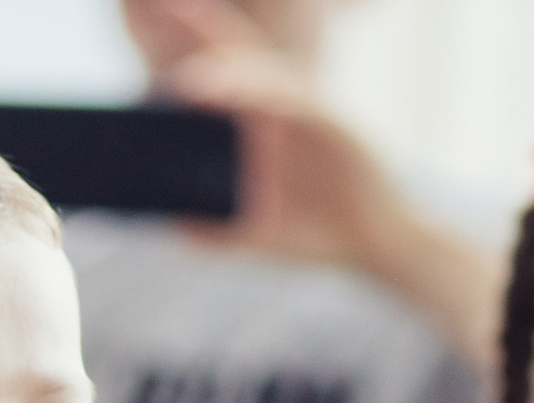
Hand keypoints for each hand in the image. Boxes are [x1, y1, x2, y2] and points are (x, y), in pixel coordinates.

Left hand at [144, 0, 498, 359]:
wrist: (374, 246)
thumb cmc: (315, 235)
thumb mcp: (255, 236)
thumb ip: (214, 230)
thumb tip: (170, 226)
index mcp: (259, 125)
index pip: (219, 76)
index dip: (192, 44)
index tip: (159, 15)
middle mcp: (281, 108)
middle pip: (239, 57)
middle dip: (205, 29)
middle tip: (169, 5)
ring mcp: (308, 111)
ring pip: (263, 76)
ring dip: (227, 75)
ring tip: (191, 85)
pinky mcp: (334, 123)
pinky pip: (296, 101)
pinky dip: (266, 95)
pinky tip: (237, 96)